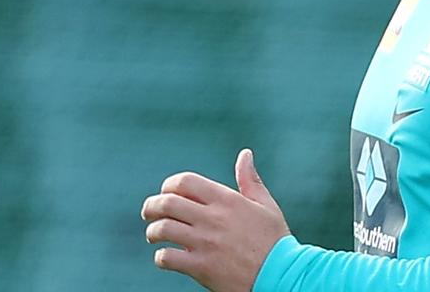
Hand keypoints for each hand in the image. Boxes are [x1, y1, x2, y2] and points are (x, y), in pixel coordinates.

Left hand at [142, 149, 290, 291]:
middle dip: (152, 206)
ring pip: (162, 229)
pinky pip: (167, 258)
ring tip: (155, 235)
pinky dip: (161, 257)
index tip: (166, 193)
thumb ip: (250, 180)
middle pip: (167, 203)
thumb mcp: (266, 206)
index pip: (185, 182)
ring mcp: (205, 243)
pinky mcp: (200, 267)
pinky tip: (166, 257)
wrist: (280, 275)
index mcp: (227, 200)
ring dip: (153, 231)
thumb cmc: (274, 240)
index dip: (169, 185)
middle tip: (149, 213)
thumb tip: (245, 154)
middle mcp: (213, 218)